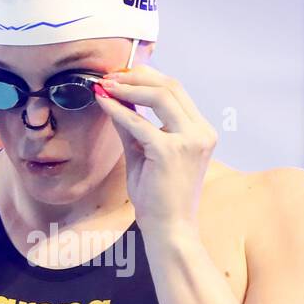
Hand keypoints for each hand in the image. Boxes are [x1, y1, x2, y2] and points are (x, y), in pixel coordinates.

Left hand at [92, 64, 216, 238]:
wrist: (169, 229)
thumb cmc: (158, 197)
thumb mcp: (144, 153)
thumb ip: (133, 125)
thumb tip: (114, 97)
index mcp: (200, 131)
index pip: (176, 91)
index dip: (146, 77)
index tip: (120, 75)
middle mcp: (200, 132)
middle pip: (170, 86)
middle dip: (136, 75)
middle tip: (109, 75)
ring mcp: (189, 140)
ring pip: (160, 95)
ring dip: (128, 86)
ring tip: (105, 84)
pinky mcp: (170, 151)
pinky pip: (138, 122)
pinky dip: (118, 109)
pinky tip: (102, 103)